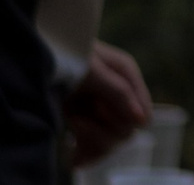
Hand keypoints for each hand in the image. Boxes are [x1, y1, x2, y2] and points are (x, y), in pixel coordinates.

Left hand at [62, 41, 149, 165]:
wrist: (37, 56)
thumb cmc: (65, 55)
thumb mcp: (91, 71)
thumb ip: (118, 92)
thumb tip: (144, 121)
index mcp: (127, 76)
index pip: (142, 115)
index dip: (121, 119)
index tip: (97, 110)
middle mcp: (119, 94)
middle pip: (126, 131)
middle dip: (102, 130)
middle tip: (76, 119)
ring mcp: (103, 108)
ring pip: (111, 141)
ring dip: (90, 139)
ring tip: (70, 122)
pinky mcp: (87, 120)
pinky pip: (95, 146)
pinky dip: (84, 150)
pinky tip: (70, 143)